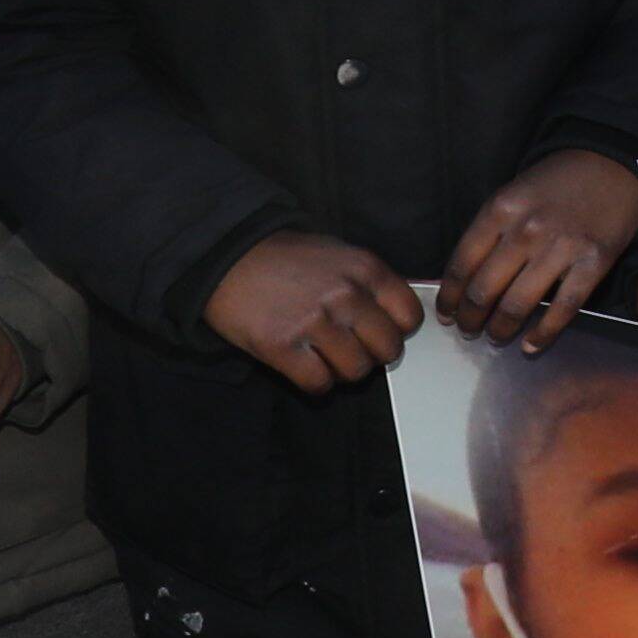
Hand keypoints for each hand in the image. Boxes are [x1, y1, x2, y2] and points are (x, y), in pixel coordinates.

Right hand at [205, 232, 425, 391]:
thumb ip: (370, 283)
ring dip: (343, 371)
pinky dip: (316, 382)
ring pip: (356, 371)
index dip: (397, 330)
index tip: (380, 332)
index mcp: (365, 269)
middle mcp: (345, 296)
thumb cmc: (286, 258)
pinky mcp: (281, 347)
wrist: (227, 258)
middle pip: (388, 349)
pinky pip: (319, 383)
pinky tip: (305, 366)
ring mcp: (313, 322)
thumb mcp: (339, 254)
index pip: (409, 317)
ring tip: (326, 356)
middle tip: (352, 348)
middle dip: (373, 354)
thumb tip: (397, 317)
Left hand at [441, 151, 637, 349]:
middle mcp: (526, 230)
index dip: (449, 298)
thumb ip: (488, 233)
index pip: (461, 265)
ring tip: (496, 337)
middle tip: (469, 330)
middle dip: (471, 319)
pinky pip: (563, 308)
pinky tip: (531, 345)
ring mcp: (561, 247)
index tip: (447, 314)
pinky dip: (543, 333)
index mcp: (499, 210)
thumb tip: (463, 280)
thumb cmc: (555, 183)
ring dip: (501, 329)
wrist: (610, 164)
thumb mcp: (511, 195)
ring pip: (518, 305)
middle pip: (484, 290)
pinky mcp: (593, 262)